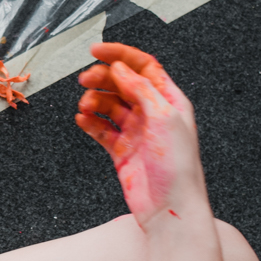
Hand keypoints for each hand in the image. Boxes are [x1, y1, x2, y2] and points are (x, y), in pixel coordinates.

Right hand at [76, 43, 208, 227]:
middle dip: (102, 78)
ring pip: (109, 105)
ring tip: (85, 107)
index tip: (96, 50)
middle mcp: (152, 113)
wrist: (170, 210)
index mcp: (169, 101)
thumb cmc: (178, 169)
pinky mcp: (122, 151)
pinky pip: (102, 129)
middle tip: (85, 80)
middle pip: (121, 83)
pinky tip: (83, 120)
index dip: (120, 54)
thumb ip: (141, 89)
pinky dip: (90, 122)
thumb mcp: (163, 118)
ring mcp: (136, 132)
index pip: (143, 66)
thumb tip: (121, 69)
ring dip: (94, 101)